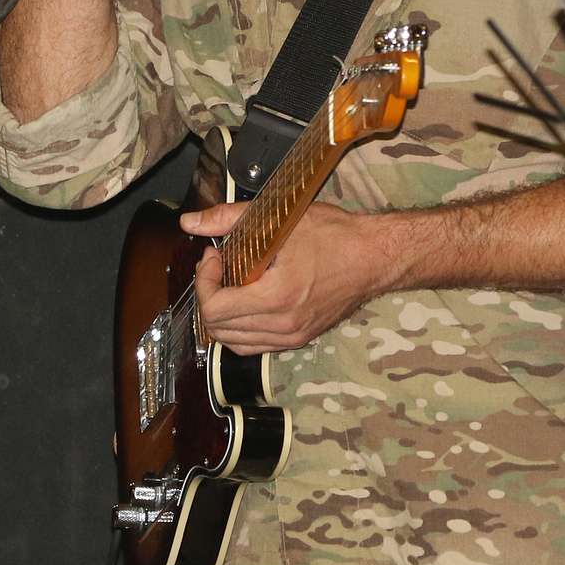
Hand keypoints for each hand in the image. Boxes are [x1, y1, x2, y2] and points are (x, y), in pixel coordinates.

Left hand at [182, 202, 391, 355]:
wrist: (375, 257)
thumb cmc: (334, 235)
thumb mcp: (278, 219)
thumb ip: (228, 218)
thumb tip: (189, 222)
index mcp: (276, 297)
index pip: (214, 309)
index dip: (203, 281)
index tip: (214, 256)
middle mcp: (283, 325)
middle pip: (219, 330)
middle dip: (209, 296)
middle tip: (219, 267)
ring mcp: (292, 337)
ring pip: (234, 343)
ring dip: (223, 315)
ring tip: (231, 283)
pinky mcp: (299, 339)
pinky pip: (255, 345)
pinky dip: (241, 328)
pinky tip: (247, 300)